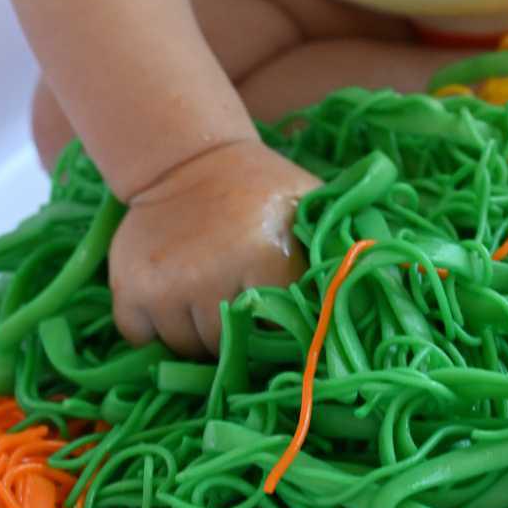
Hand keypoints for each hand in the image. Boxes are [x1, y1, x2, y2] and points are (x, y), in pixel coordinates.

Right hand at [109, 138, 319, 355]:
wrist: (188, 159)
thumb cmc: (261, 191)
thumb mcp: (308, 206)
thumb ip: (338, 251)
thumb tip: (379, 294)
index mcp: (266, 258)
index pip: (281, 333)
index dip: (283, 334)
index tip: (282, 323)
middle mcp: (211, 275)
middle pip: (230, 347)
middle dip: (239, 339)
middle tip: (242, 305)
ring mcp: (165, 285)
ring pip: (186, 348)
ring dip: (198, 336)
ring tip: (209, 297)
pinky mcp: (128, 288)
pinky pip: (143, 339)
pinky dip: (156, 332)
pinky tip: (174, 301)